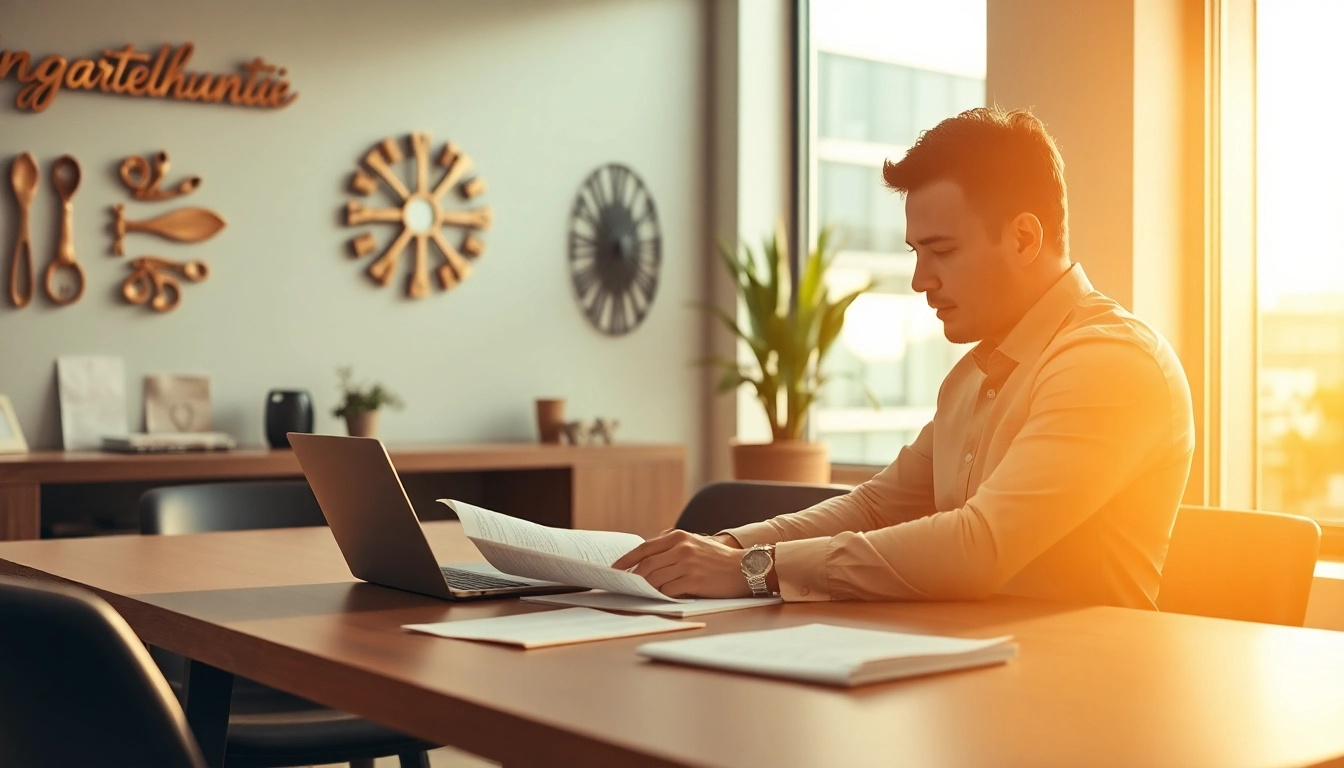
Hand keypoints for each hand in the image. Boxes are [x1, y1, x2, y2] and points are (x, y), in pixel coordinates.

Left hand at [611, 529, 750, 597]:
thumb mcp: (695, 542)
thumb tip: (645, 557)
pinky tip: (659, 598)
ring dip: (646, 588)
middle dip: (633, 578)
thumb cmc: (718, 558)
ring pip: (655, 579)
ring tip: (641, 593)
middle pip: (646, 565)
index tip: (615, 568)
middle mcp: (682, 548)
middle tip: (625, 586)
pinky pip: (668, 590)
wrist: (745, 568)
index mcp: (679, 536)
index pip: (644, 548)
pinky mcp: (694, 581)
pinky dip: (661, 595)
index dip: (627, 559)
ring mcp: (687, 564)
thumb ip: (672, 545)